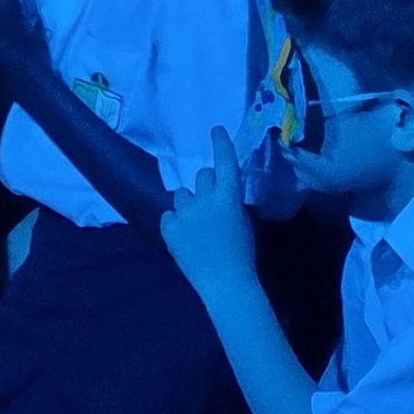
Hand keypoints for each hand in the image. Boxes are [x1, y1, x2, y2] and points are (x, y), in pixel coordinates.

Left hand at [161, 129, 257, 296]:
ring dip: (189, 204)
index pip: (225, 162)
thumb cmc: (243, 255)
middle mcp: (204, 198)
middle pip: (202, 176)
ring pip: (182, 195)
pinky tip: (185, 239)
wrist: (226, 283)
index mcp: (228, 197)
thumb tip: (220, 196)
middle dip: (206, 185)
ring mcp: (184, 212)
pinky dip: (175, 224)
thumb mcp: (244, 223)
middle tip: (211, 204)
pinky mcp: (169, 227)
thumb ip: (230, 204)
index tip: (216, 129)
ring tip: (196, 226)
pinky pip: (169, 216)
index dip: (220, 143)